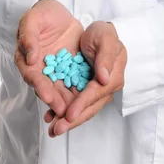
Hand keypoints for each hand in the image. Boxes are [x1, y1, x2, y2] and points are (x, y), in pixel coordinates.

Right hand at [14, 0, 82, 117]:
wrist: (58, 13)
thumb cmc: (41, 14)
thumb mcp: (33, 19)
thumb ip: (29, 36)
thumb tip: (30, 58)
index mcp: (27, 60)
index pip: (33, 76)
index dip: (40, 87)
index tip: (47, 96)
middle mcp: (41, 70)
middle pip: (47, 88)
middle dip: (56, 101)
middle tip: (65, 111)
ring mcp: (57, 70)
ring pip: (62, 89)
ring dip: (68, 101)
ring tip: (76, 111)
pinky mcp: (71, 68)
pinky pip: (76, 81)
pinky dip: (80, 91)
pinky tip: (88, 100)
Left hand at [45, 21, 126, 136]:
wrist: (99, 32)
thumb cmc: (103, 34)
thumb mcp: (105, 39)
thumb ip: (105, 57)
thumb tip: (104, 79)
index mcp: (113, 76)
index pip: (96, 92)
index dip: (82, 104)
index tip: (69, 114)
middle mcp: (105, 87)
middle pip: (90, 107)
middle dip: (73, 120)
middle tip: (56, 130)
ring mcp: (96, 90)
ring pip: (82, 109)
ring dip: (67, 120)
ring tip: (52, 129)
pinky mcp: (85, 89)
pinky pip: (75, 102)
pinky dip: (64, 110)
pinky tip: (51, 116)